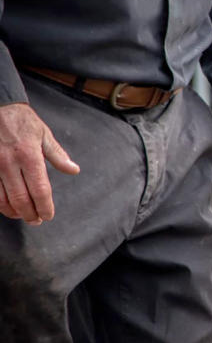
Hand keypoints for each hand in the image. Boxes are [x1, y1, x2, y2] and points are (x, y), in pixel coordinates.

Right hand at [0, 103, 79, 223]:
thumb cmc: (22, 121)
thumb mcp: (44, 135)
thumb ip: (58, 155)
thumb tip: (74, 170)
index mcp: (29, 156)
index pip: (40, 190)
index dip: (45, 207)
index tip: (48, 216)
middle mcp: (9, 163)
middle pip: (21, 199)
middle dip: (30, 214)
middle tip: (37, 221)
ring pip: (2, 199)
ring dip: (14, 212)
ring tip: (23, 216)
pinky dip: (0, 203)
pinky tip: (7, 207)